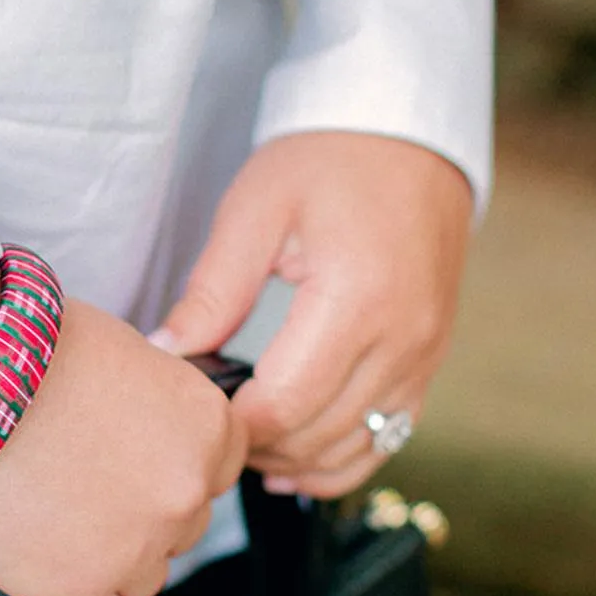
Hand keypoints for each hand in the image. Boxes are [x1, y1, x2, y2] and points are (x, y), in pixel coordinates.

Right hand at [0, 280, 246, 595]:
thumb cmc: (16, 347)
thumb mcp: (119, 352)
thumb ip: (154, 404)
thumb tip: (149, 433)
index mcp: (204, 424)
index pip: (218, 469)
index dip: (169, 462)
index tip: (133, 458)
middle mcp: (183, 492)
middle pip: (182, 526)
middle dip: (137, 510)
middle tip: (78, 483)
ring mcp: (133, 548)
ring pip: (144, 579)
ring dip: (107, 559)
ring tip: (49, 518)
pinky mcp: (75, 592)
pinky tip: (59, 582)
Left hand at [152, 132, 472, 497]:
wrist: (408, 133)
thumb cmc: (326, 160)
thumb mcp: (255, 210)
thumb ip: (212, 292)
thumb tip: (166, 354)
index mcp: (357, 300)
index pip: (282, 404)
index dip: (229, 426)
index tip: (190, 414)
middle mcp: (403, 338)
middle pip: (316, 436)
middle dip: (255, 447)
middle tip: (205, 431)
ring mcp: (424, 355)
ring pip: (355, 448)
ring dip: (294, 460)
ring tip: (242, 447)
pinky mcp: (430, 361)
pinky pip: (388, 438)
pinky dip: (340, 460)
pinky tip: (294, 462)